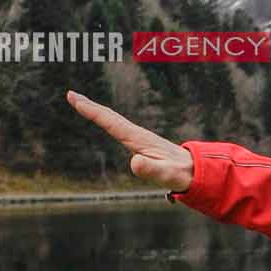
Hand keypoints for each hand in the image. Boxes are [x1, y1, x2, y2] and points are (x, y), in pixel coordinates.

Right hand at [66, 91, 194, 191]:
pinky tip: (106, 122)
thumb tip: (135, 162)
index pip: (111, 122)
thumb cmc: (182, 175)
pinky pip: (121, 129)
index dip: (92, 110)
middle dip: (90, 107)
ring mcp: (142, 139)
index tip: (74, 98)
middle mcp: (139, 135)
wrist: (199, 171)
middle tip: (71, 95)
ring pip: (115, 122)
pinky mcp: (144, 144)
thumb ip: (152, 170)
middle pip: (111, 117)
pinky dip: (109, 122)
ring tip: (82, 104)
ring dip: (98, 112)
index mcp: (139, 139)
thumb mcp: (166, 175)